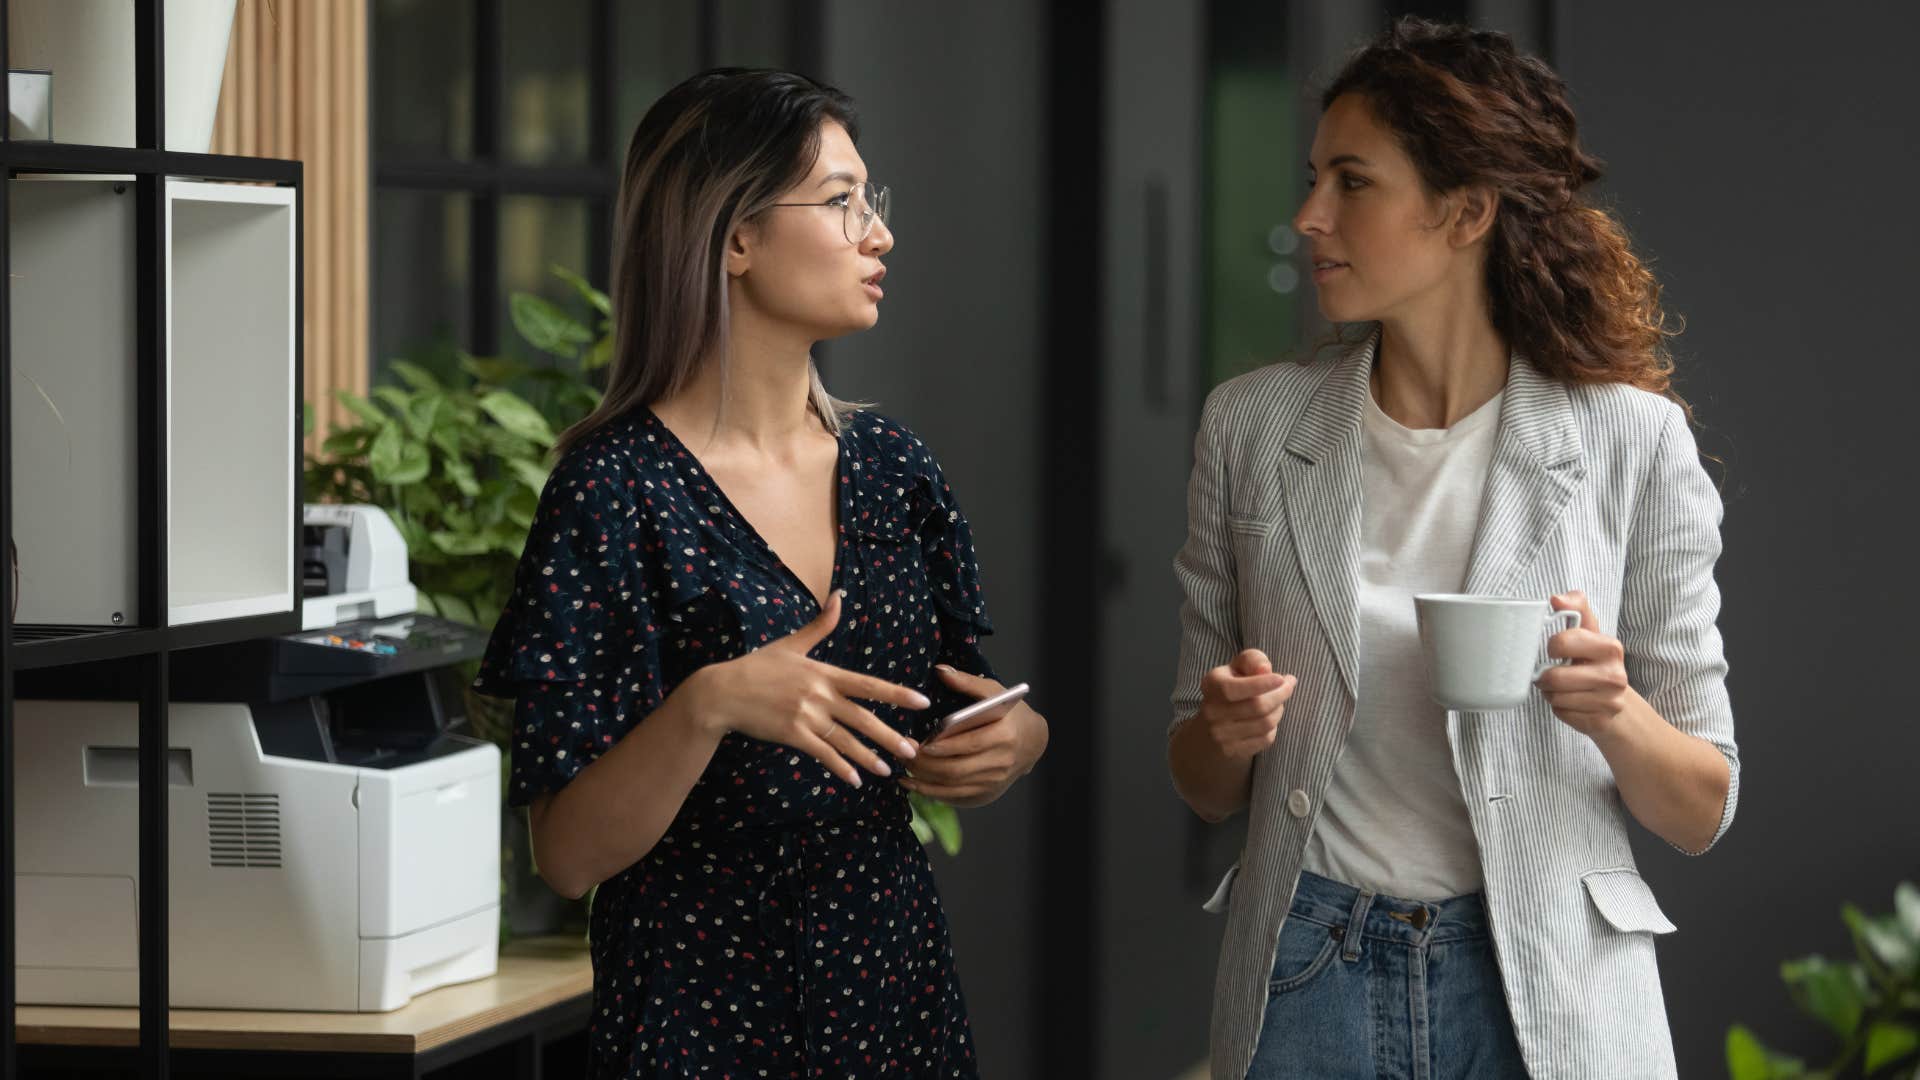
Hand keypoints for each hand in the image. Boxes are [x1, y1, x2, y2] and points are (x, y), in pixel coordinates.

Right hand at [682, 591, 927, 787]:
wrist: (722, 692)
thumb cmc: (757, 667)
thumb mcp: (791, 644)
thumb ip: (821, 625)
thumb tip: (840, 595)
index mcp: (824, 673)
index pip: (868, 685)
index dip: (896, 693)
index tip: (922, 702)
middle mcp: (820, 695)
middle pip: (863, 718)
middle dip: (890, 736)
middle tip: (913, 750)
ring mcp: (806, 716)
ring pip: (846, 740)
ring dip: (868, 757)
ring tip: (887, 770)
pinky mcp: (792, 735)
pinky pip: (823, 754)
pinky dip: (840, 767)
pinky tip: (855, 780)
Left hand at [898, 665, 1047, 806]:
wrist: (1033, 742)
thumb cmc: (1011, 714)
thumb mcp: (994, 692)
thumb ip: (966, 682)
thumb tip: (939, 670)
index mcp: (1004, 735)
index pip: (968, 744)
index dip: (941, 748)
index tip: (916, 744)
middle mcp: (1001, 762)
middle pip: (956, 769)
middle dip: (925, 765)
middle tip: (902, 755)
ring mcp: (994, 782)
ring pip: (953, 786)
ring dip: (924, 781)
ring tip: (903, 768)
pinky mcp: (987, 794)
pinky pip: (955, 797)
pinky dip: (933, 793)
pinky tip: (914, 784)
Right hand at [1193, 649, 1294, 758]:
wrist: (1209, 728)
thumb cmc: (1232, 688)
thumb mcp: (1237, 667)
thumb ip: (1252, 660)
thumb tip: (1265, 670)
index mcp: (1212, 686)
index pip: (1235, 688)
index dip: (1263, 684)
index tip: (1282, 678)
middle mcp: (1212, 711)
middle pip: (1258, 706)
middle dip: (1281, 694)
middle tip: (1289, 686)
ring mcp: (1220, 734)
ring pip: (1265, 723)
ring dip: (1279, 710)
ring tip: (1279, 702)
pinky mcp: (1232, 751)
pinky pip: (1265, 739)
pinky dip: (1274, 728)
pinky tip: (1270, 719)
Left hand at [1537, 590, 1633, 738]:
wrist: (1619, 705)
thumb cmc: (1595, 663)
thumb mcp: (1590, 633)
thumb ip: (1576, 609)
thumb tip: (1556, 599)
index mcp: (1610, 647)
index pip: (1562, 642)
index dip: (1551, 647)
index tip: (1556, 651)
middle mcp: (1614, 675)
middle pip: (1554, 677)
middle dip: (1546, 677)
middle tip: (1553, 674)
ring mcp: (1609, 702)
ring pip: (1555, 697)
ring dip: (1551, 694)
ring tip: (1563, 688)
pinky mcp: (1599, 722)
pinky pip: (1561, 713)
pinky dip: (1560, 708)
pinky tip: (1572, 703)